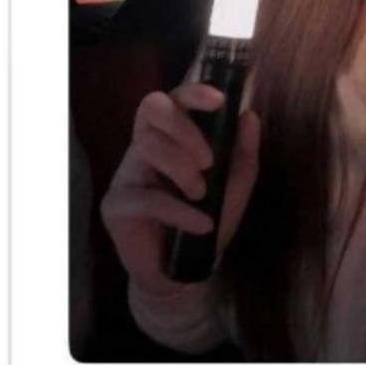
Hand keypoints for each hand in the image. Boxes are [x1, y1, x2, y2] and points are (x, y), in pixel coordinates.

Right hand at [101, 83, 260, 294]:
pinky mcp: (116, 205)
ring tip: (201, 194)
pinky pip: (146, 197)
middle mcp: (144, 147)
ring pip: (148, 145)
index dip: (192, 92)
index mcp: (170, 137)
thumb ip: (242, 153)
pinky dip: (179, 211)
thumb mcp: (234, 187)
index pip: (173, 98)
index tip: (218, 100)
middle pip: (152, 108)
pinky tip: (200, 224)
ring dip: (182, 168)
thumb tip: (249, 116)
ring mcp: (127, 174)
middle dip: (185, 128)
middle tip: (209, 161)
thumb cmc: (205, 220)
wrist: (183, 273)